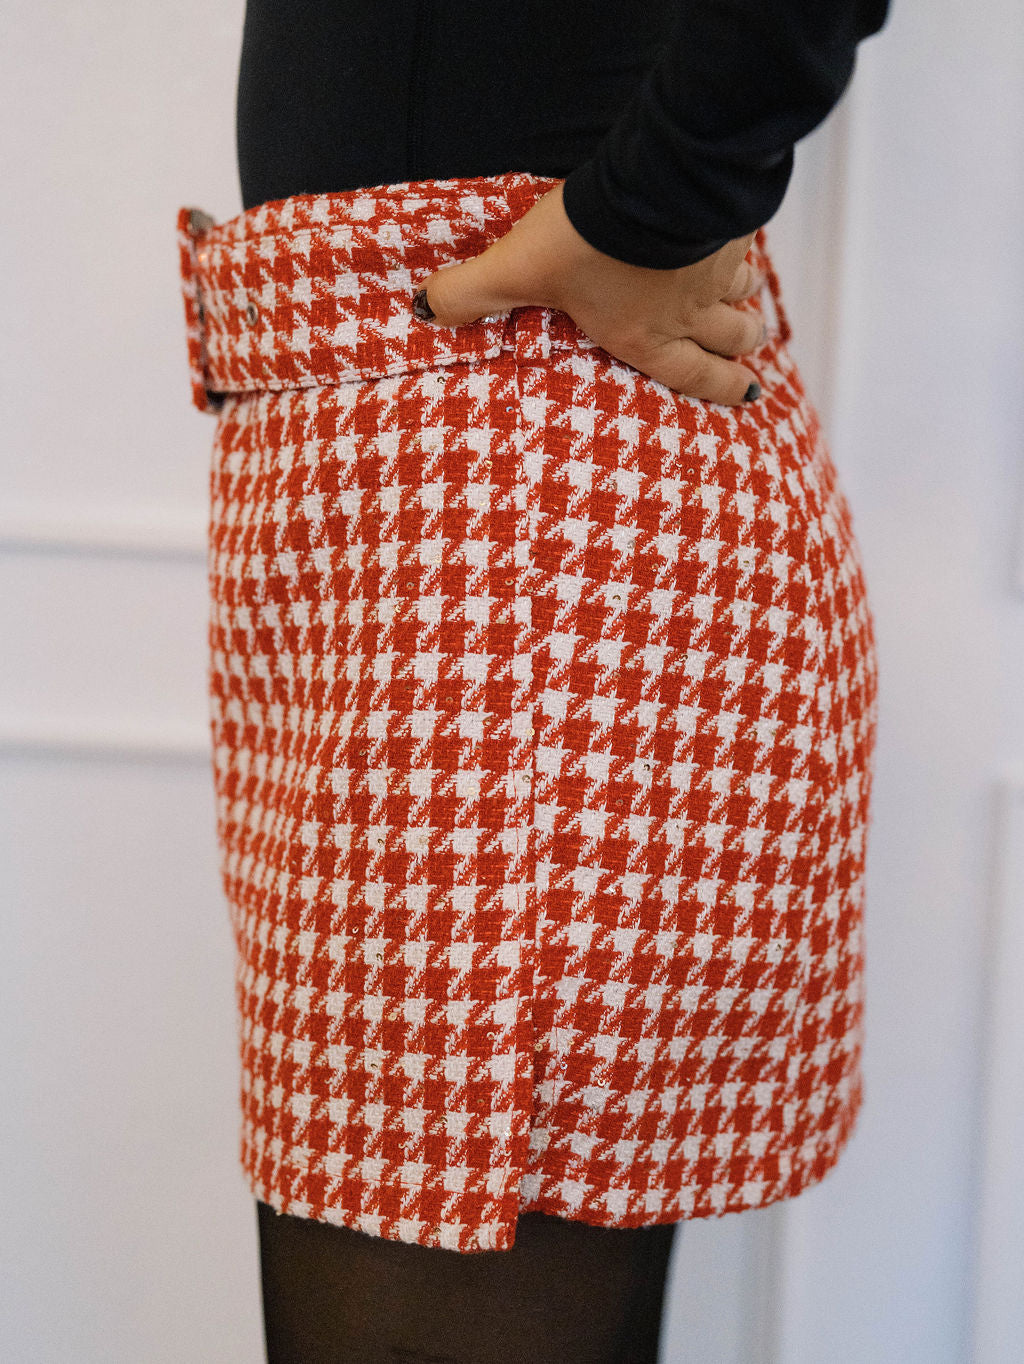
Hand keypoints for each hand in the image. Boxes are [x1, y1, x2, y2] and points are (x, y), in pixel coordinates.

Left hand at [413, 181, 765, 405]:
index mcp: (646, 336)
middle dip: (742, 348)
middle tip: (747, 349)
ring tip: (747, 297)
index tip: (746, 396)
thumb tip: (424, 313)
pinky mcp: (731, 224)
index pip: (696, 376)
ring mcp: (717, 268)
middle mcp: (690, 312)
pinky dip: (745, 245)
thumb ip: (471, 294)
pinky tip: (737, 235)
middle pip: (735, 339)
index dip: (722, 390)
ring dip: (748, 298)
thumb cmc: (587, 241)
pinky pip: (748, 242)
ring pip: (747, 293)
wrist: (649, 184)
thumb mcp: (518, 270)